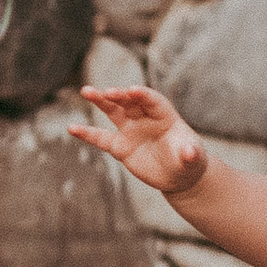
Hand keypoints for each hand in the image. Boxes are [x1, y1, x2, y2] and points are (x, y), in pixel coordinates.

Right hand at [68, 81, 206, 197]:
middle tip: (108, 92)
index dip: (143, 95)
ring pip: (113, 112)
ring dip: (100, 100)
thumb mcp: (194, 158)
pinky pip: (101, 139)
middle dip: (119, 96)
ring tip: (87, 91)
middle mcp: (145, 118)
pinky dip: (87, 134)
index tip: (133, 90)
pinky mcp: (121, 146)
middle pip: (129, 102)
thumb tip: (190, 152)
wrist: (179, 176)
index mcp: (164, 115)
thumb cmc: (190, 161)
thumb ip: (191, 153)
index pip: (152, 100)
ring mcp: (131, 130)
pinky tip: (72, 128)